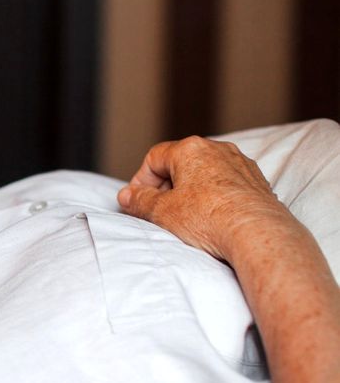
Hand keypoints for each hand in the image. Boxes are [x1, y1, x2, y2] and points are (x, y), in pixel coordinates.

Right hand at [117, 136, 295, 261]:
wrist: (256, 233)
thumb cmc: (208, 218)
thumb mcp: (162, 211)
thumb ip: (140, 201)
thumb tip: (127, 195)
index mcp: (190, 149)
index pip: (154, 158)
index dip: (140, 181)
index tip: (137, 203)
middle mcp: (217, 149)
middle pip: (179, 163)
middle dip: (165, 187)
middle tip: (157, 212)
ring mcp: (240, 163)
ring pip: (204, 173)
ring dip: (189, 192)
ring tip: (184, 218)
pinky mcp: (256, 181)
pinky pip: (225, 184)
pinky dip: (212, 197)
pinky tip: (210, 218)